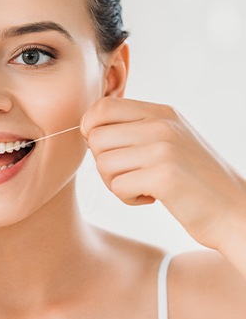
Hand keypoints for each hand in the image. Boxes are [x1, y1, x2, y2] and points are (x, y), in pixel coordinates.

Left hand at [81, 97, 245, 250]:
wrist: (234, 211)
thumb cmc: (192, 180)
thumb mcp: (168, 141)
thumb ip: (134, 129)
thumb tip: (87, 128)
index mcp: (160, 113)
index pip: (102, 107)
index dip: (90, 129)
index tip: (106, 149)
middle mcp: (162, 125)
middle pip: (96, 137)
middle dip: (102, 162)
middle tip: (127, 175)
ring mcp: (164, 149)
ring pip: (103, 163)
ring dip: (115, 183)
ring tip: (142, 186)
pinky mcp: (165, 176)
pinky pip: (118, 186)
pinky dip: (128, 198)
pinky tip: (151, 198)